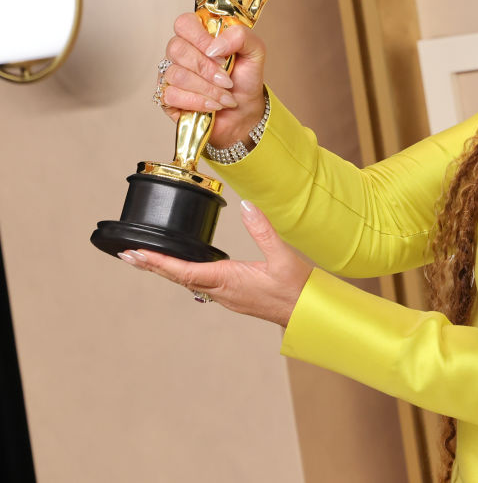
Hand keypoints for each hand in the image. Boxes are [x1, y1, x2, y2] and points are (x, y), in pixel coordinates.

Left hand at [118, 201, 312, 327]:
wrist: (308, 313)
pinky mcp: (233, 295)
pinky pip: (200, 284)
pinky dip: (184, 273)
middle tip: (127, 254)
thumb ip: (263, 230)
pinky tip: (182, 267)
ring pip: (188, 281)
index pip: (185, 271)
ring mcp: (226, 296)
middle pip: (179, 277)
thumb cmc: (297, 289)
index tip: (136, 254)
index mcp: (229, 280)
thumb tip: (247, 206)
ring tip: (146, 259)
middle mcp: (222, 291)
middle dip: (152, 265)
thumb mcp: (282, 257)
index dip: (159, 262)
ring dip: (166, 270)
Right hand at [159, 12, 267, 146]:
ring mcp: (171, 73)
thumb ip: (241, 36)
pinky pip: (171, 95)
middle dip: (207, 69)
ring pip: (176, 74)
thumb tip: (214, 46)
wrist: (245, 110)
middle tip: (227, 80)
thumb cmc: (245, 79)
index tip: (221, 55)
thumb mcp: (255, 52)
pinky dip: (198, 102)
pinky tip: (212, 106)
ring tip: (225, 96)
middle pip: (177, 49)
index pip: (184, 23)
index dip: (201, 39)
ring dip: (207, 89)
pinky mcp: (166, 96)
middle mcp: (181, 52)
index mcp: (199, 35)